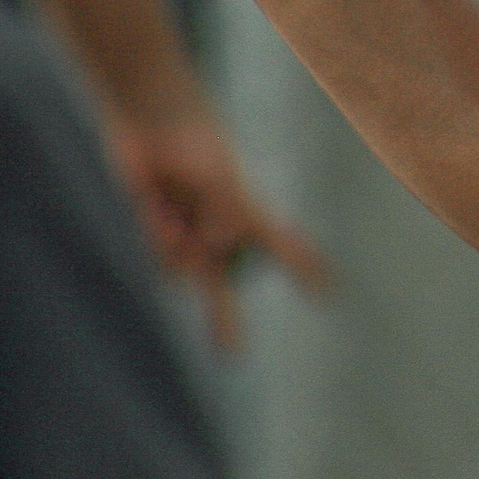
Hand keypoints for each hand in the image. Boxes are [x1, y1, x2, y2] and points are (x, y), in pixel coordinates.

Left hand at [105, 104, 330, 348]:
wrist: (153, 123)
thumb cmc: (201, 148)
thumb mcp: (226, 189)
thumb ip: (229, 227)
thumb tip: (222, 253)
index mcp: (246, 217)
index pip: (282, 246)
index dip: (302, 266)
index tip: (326, 290)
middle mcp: (214, 231)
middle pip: (221, 285)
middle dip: (226, 320)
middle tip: (232, 356)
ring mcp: (182, 233)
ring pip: (181, 271)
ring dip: (182, 246)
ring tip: (179, 209)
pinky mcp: (153, 231)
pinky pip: (158, 254)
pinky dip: (160, 235)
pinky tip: (158, 204)